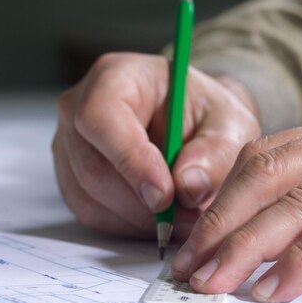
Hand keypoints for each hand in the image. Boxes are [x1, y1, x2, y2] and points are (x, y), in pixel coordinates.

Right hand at [52, 52, 260, 238]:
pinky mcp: (74, 179)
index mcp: (116, 77)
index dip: (130, 160)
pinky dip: (130, 225)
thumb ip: (216, 152)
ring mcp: (71, 146)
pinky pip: (93, 214)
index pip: (101, 117)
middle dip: (142, 203)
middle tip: (189, 217)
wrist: (198, 125)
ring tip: (186, 218)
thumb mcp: (230, 124)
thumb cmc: (209, 115)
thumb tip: (188, 186)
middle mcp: (80, 108)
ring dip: (140, 219)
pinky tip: (164, 218)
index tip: (165, 194)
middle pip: (93, 167)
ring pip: (90, 197)